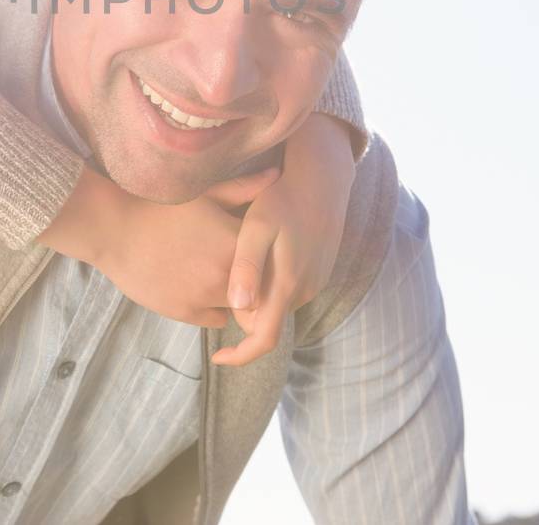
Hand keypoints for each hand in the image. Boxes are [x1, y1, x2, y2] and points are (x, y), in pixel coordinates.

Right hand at [45, 164, 281, 326]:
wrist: (115, 230)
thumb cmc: (161, 208)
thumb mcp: (206, 195)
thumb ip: (244, 188)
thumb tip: (277, 176)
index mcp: (238, 243)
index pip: (274, 258)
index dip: (272, 254)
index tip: (267, 249)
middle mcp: (228, 274)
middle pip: (262, 288)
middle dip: (259, 279)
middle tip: (248, 267)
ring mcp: (208, 297)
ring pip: (241, 307)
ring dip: (239, 295)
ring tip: (225, 277)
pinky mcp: (187, 313)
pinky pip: (217, 318)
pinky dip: (215, 307)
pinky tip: (203, 288)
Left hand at [211, 113, 356, 365]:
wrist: (322, 180)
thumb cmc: (282, 200)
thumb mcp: (257, 228)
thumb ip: (247, 267)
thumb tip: (237, 305)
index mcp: (287, 285)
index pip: (265, 339)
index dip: (240, 355)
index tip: (216, 358)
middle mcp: (304, 291)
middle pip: (266, 319)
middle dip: (243, 311)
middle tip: (219, 277)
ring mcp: (314, 282)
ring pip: (276, 303)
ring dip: (257, 294)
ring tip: (238, 259)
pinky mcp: (318, 272)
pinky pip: (289, 288)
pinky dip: (271, 282)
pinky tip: (260, 252)